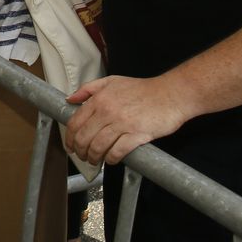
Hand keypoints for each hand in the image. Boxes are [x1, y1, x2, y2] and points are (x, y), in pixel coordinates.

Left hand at [63, 75, 192, 165]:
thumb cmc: (143, 89)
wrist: (171, 94)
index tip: (70, 145)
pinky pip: (117, 152)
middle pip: (84, 137)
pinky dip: (111, 159)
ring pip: (98, 147)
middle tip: (82, 156)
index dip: (70, 138)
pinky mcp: (137, 135)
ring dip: (94, 157)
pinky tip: (111, 160)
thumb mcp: (112, 81)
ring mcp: (122, 124)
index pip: (75, 122)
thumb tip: (70, 99)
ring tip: (95, 160)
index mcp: (100, 99)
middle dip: (80, 151)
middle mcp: (108, 111)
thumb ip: (89, 89)